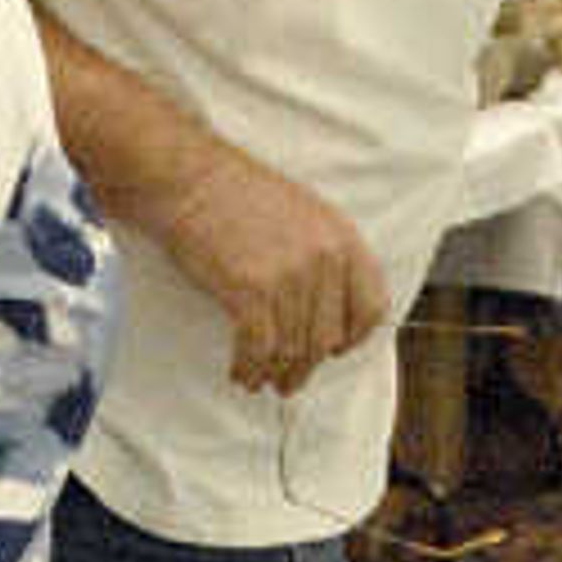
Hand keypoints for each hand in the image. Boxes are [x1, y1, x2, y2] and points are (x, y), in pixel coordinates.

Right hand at [149, 141, 388, 393]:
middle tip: (287, 382)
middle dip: (305, 367)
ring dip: (274, 374)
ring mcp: (289, 274)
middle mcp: (323, 257)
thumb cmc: (238, 196)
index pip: (370, 307)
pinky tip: (240, 373)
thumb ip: (322, 256)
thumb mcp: (303, 214)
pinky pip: (259, 349)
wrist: (190, 178)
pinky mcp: (252, 289)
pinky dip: (249, 368)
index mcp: (342, 237)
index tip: (332, 352)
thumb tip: (323, 310)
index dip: (352, 338)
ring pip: (292, 350)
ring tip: (259, 381)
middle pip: (327, 339)